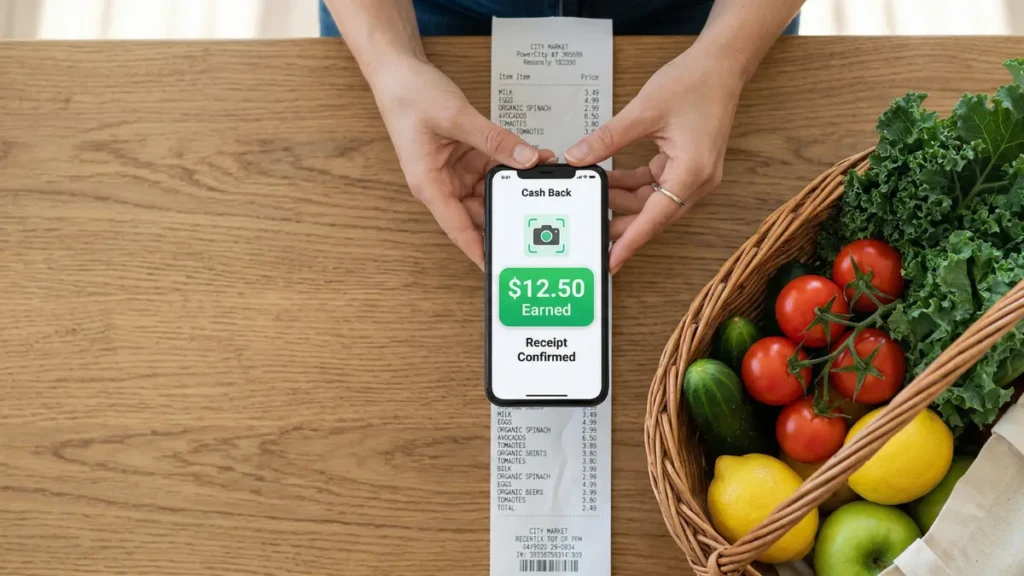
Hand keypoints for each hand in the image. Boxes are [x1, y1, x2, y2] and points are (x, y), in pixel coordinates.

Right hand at [369, 58, 554, 268]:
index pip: (458, 229)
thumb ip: (495, 140)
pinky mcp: (464, 157)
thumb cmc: (409, 97)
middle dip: (508, 212)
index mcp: (429, 185)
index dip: (479, 250)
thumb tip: (526, 158)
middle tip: (538, 219)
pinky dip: (511, 164)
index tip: (498, 268)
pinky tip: (533, 159)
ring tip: (542, 181)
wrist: (398, 72)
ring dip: (514, 186)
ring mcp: (454, 172)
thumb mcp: (456, 118)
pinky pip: (492, 168)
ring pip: (489, 190)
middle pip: (479, 211)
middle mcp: (441, 184)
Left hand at [564, 44, 745, 273]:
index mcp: (691, 172)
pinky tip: (610, 180)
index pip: (655, 218)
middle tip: (590, 227)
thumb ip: (608, 139)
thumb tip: (579, 157)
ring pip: (653, 201)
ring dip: (625, 200)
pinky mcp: (687, 166)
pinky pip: (657, 185)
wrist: (721, 65)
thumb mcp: (643, 111)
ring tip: (594, 196)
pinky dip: (634, 185)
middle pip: (654, 215)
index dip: (630, 241)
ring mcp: (694, 175)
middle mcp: (697, 181)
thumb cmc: (694, 83)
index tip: (612, 259)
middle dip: (622, 222)